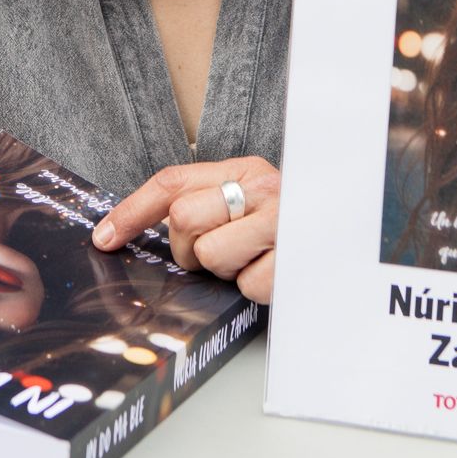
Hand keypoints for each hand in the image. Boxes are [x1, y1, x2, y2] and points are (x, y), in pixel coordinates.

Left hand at [93, 157, 280, 303]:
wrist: (353, 228)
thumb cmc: (288, 220)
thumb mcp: (246, 196)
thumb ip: (203, 201)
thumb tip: (136, 227)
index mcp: (243, 169)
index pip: (172, 182)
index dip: (131, 211)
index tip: (103, 238)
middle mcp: (262, 188)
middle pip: (184, 222)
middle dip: (189, 249)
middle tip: (217, 250)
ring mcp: (280, 224)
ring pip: (211, 258)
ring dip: (224, 270)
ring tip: (250, 259)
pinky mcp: (294, 262)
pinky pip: (245, 287)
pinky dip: (253, 288)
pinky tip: (272, 272)